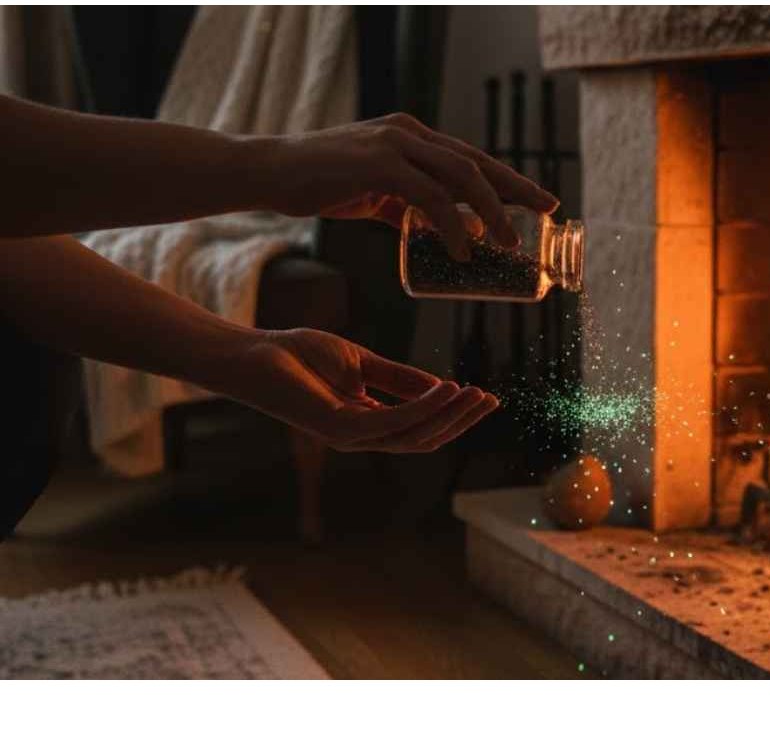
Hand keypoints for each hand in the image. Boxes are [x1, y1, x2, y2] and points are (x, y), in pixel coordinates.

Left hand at [226, 328, 498, 452]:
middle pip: (424, 439)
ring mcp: (350, 437)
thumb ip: (399, 378)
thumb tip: (441, 386)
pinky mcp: (340, 429)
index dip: (456, 415)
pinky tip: (445, 390)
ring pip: (414, 437)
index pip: (421, 428)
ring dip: (449, 416)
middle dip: (460, 421)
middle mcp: (362, 438)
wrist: (256, 353)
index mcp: (368, 423)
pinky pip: (393, 423)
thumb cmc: (301, 355)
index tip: (487, 397)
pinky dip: (423, 408)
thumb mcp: (363, 363)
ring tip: (474, 394)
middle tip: (490, 399)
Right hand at [260, 113, 558, 260]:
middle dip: (517, 189)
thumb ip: (403, 206)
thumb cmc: (317, 183)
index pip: (472, 158)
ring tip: (509, 245)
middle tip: (549, 212)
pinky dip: (450, 225)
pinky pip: (428, 197)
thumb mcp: (372, 193)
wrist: (268, 173)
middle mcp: (409, 134)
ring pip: (461, 177)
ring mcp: (395, 145)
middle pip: (478, 162)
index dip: (509, 180)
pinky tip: (461, 251)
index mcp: (412, 137)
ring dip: (490, 213)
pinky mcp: (378, 164)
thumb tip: (436, 231)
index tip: (540, 201)